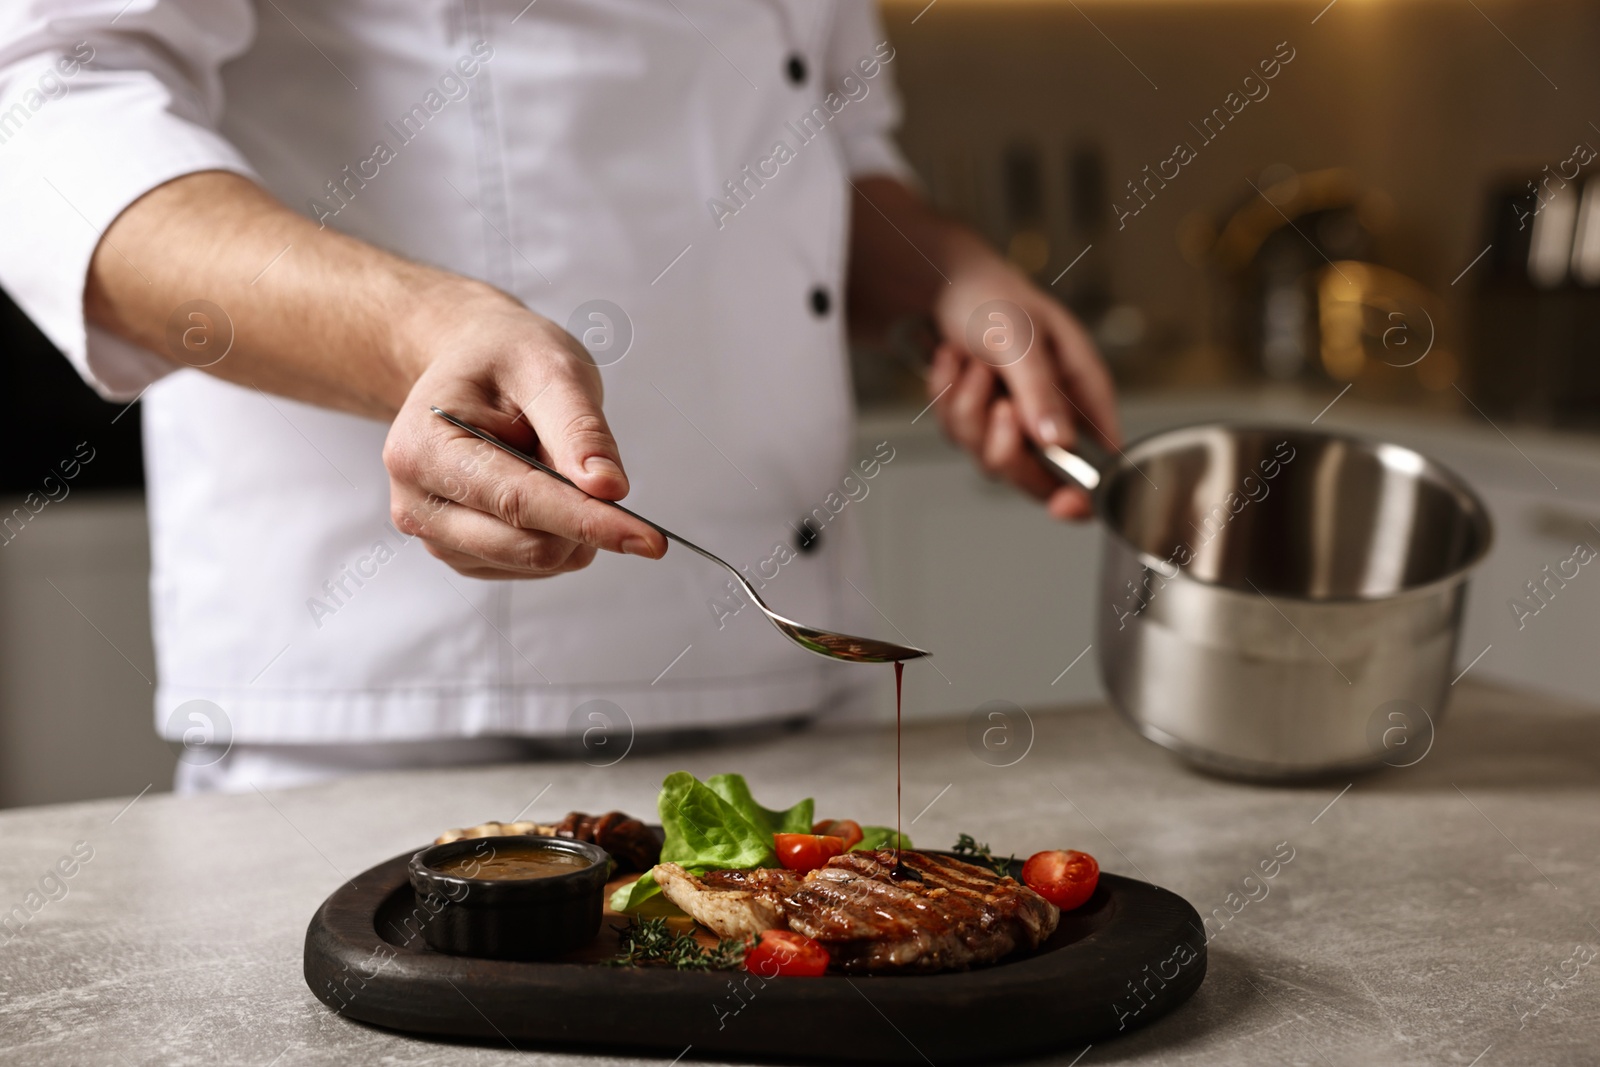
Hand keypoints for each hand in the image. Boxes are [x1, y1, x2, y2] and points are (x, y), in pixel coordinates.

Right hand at [382, 285, 666, 578]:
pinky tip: (543, 486)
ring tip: (551, 460)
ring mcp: (438, 536)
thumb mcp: (549, 368)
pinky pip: (536, 566)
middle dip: (586, 518)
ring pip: (539, 562)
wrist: (470, 363)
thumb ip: (579, 429)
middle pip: (530, 545)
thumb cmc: (503, 358)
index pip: (519, 503)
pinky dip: (561, 533)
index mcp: (423, 450)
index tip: (648, 539)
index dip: (590, 523)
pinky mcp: (463, 554)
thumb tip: (608, 489)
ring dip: (572, 524)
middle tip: (597, 467)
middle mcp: (418, 504)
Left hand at [927, 257, 1119, 520]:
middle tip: (1000, 404)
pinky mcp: (977, 420)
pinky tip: (953, 362)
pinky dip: (946, 397)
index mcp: (1084, 391)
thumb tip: (1059, 442)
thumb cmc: (993, 298)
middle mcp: (1053, 413)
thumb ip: (1041, 391)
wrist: (941, 282)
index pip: (1101, 460)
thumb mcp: (1021, 339)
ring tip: (973, 363)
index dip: (1086, 491)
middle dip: (1004, 443)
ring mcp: (1013, 420)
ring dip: (969, 407)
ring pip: (986, 455)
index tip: (1066, 505)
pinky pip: (956, 434)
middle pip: (1035, 474)